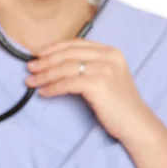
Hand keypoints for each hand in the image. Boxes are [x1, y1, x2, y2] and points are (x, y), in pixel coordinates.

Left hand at [25, 38, 149, 143]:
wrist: (136, 124)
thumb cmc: (119, 104)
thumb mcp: (108, 77)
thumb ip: (90, 66)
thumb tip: (57, 64)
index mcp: (111, 52)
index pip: (76, 43)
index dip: (55, 48)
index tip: (39, 54)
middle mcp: (109, 57)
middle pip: (68, 54)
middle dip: (45, 61)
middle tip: (29, 67)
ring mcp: (105, 70)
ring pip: (65, 68)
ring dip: (45, 75)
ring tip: (31, 81)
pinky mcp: (98, 85)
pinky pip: (67, 83)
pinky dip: (52, 88)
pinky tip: (43, 93)